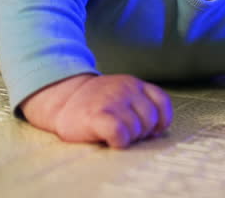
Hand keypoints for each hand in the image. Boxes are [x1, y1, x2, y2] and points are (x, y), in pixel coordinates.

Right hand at [21, 73, 172, 148]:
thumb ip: (140, 105)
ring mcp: (112, 101)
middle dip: (142, 132)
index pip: (162, 102)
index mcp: (134, 84)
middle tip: (126, 133)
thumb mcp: (122, 94)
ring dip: (129, 137)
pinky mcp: (98, 116)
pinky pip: (120, 133)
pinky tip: (110, 140)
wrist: (61, 98)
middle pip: (151, 119)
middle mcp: (126, 89)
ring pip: (137, 128)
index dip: (160, 120)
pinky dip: (119, 141)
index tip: (151, 130)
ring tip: (114, 135)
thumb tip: (156, 132)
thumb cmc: (94, 104)